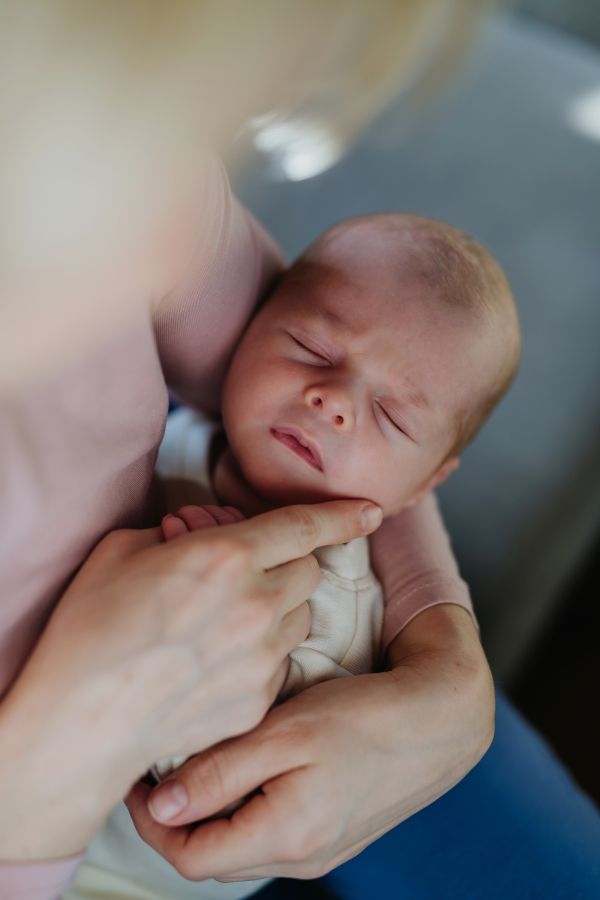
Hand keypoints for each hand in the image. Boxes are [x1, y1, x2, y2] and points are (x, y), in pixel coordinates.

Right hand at [0, 498, 380, 859]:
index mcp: (225, 556)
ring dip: (279, 608)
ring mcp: (262, 656)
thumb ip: (176, 534)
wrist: (80, 722)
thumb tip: (196, 535)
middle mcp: (255, 604)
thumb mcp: (122, 552)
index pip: (305, 525)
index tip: (371, 510)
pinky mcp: (258, 699)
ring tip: (230, 618)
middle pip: (310, 571)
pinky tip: (219, 660)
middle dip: (289, 563)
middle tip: (250, 572)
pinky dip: (263, 653)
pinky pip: (280, 662)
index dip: (343, 513)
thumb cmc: (89, 631)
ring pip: (300, 617)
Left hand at [126, 603, 493, 880]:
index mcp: (286, 836)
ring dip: (211, 809)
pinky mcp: (334, 831)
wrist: (440, 717)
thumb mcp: (284, 733)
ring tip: (201, 757)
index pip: (189, 857)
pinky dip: (246, 804)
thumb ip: (220, 772)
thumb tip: (161, 806)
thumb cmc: (365, 716)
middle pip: (213, 855)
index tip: (138, 776)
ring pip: (240, 842)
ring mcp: (321, 848)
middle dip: (178, 815)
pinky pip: (271, 829)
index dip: (151, 821)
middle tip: (161, 762)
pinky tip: (249, 762)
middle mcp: (302, 856)